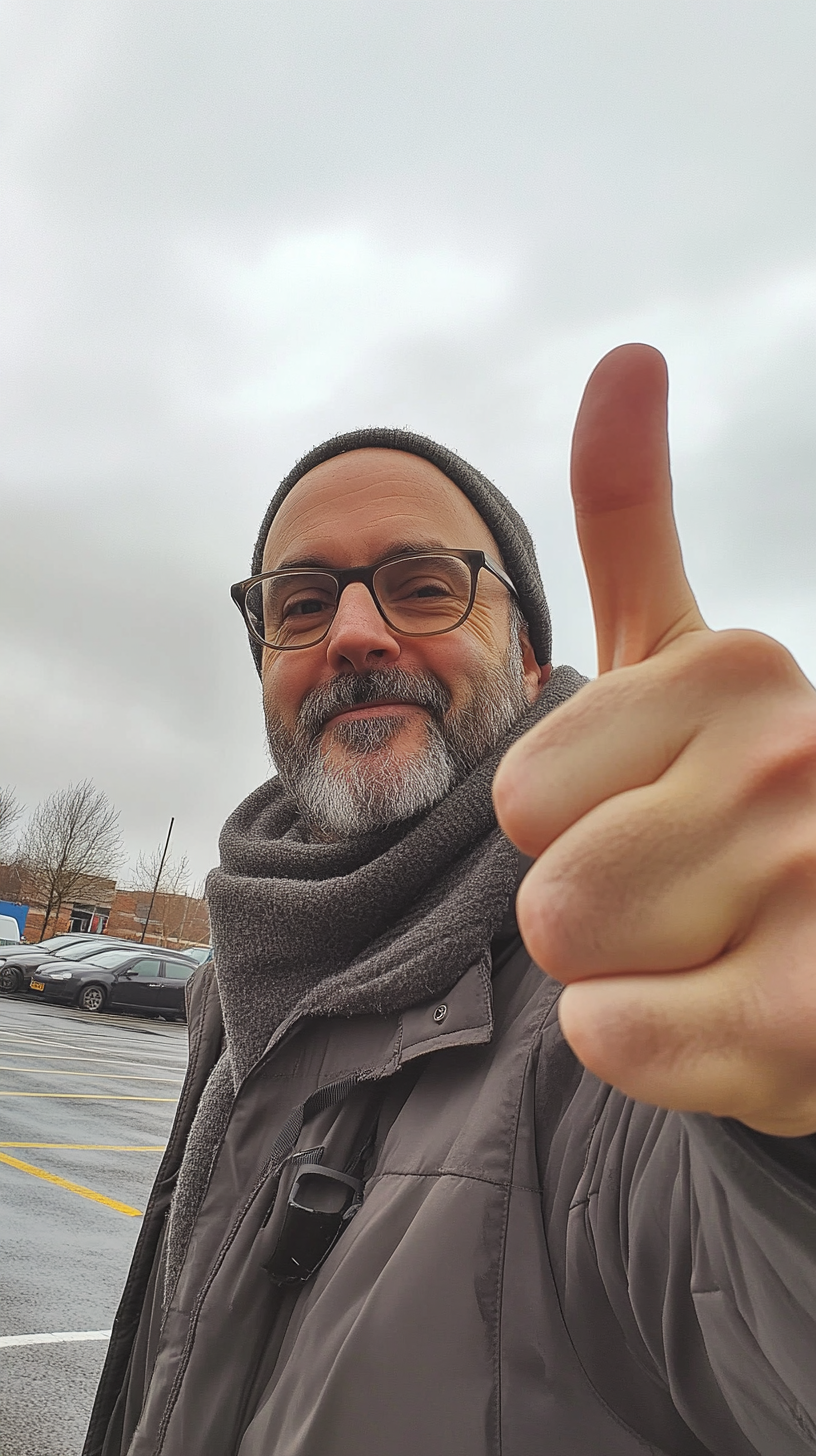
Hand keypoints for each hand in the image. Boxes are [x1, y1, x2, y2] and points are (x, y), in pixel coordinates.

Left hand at [493, 344, 815, 1136]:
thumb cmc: (742, 813)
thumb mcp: (686, 665)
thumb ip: (633, 523)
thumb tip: (625, 358)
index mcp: (741, 667)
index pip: (519, 791)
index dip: (576, 824)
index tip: (670, 818)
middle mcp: (795, 757)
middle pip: (540, 878)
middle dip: (599, 907)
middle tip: (700, 900)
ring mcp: (815, 885)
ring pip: (573, 956)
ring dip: (633, 976)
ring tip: (725, 950)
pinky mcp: (812, 1021)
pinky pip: (612, 1039)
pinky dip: (653, 1048)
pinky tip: (742, 1019)